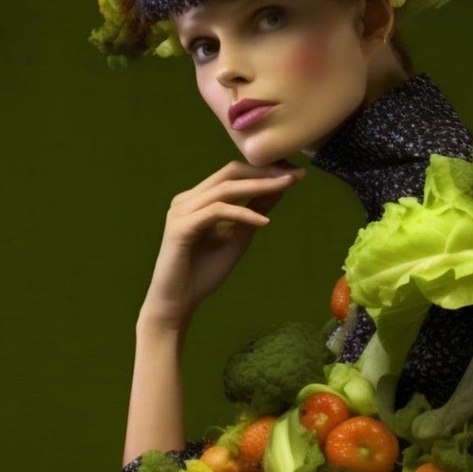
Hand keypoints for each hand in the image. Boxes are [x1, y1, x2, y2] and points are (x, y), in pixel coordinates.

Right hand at [140, 160, 304, 331]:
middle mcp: (187, 199)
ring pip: (225, 189)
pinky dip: (243, 213)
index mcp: (198, 199)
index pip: (233, 173)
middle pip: (230, 173)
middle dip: (264, 171)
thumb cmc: (205, 272)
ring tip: (286, 186)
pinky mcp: (180, 227)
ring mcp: (181, 211)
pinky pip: (217, 212)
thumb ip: (254, 211)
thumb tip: (279, 188)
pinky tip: (265, 221)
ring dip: (259, 186)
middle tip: (295, 173)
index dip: (263, 169)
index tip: (294, 172)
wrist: (177, 301)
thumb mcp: (238, 237)